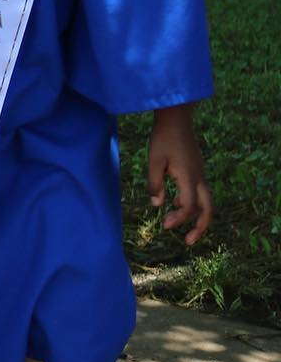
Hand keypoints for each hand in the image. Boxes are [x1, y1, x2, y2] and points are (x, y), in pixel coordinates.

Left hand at [148, 104, 213, 245]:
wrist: (176, 119)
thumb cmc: (163, 138)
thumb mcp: (154, 160)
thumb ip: (155, 183)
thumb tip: (157, 205)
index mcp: (189, 177)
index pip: (189, 207)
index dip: (179, 219)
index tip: (166, 225)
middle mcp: (199, 178)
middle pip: (208, 210)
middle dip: (200, 228)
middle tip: (187, 242)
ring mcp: (200, 174)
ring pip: (206, 202)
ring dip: (197, 216)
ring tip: (180, 225)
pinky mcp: (197, 170)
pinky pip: (200, 193)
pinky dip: (192, 203)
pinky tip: (175, 203)